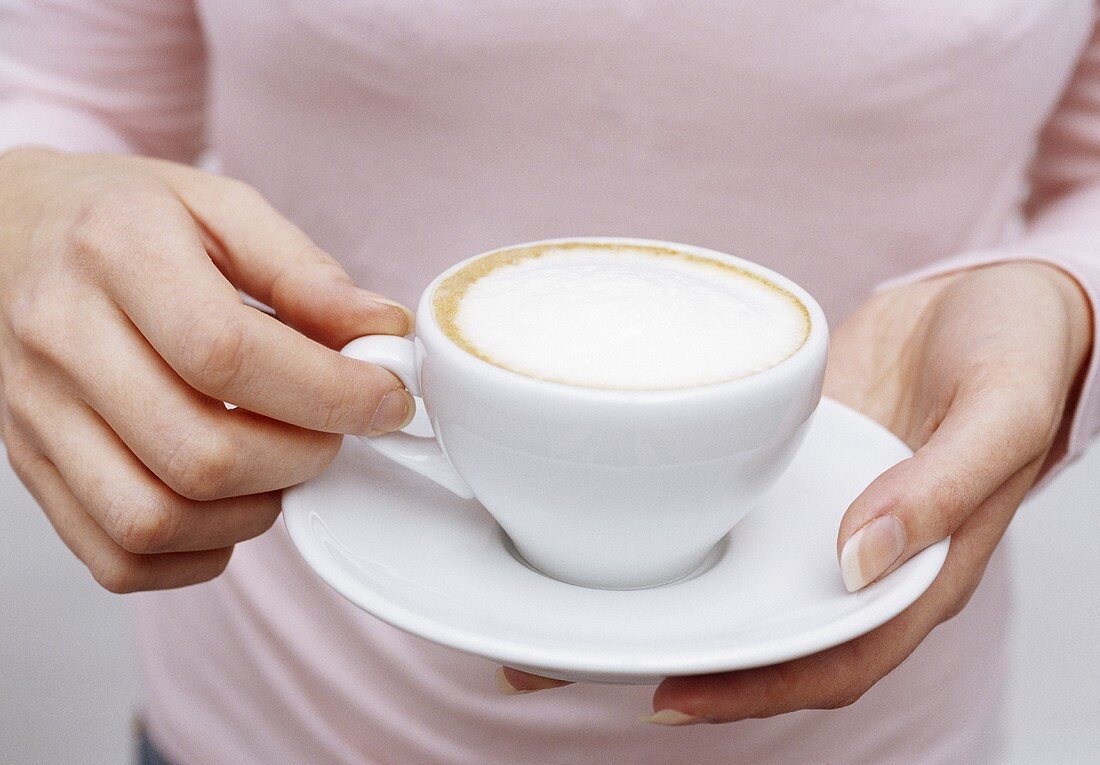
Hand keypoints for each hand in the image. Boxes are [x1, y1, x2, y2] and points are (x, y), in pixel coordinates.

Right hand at [0, 148, 413, 591]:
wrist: (7, 232)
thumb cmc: (123, 220)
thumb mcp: (221, 209)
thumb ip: (305, 273)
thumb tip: (382, 332)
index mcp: (117, 253)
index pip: (227, 354)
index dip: (330, 393)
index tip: (387, 398)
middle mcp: (62, 337)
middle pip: (198, 452)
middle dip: (301, 458)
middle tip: (334, 431)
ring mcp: (35, 412)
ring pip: (153, 519)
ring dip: (250, 514)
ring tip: (282, 467)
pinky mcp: (31, 466)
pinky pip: (114, 558)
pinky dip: (192, 556)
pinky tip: (228, 508)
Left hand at [496, 261, 1091, 723]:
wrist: (993, 298)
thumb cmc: (1020, 354)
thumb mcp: (1001, 412)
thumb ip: (942, 486)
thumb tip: (858, 557)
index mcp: (918, 567)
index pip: (833, 656)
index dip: (756, 689)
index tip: (672, 694)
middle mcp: (854, 554)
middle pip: (763, 632)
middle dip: (677, 656)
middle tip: (574, 658)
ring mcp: (816, 512)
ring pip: (734, 578)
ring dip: (661, 601)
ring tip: (566, 608)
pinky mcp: (787, 466)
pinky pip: (729, 509)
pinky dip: (677, 529)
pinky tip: (617, 523)